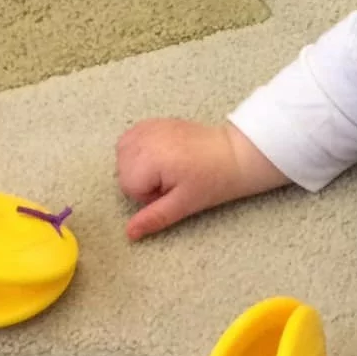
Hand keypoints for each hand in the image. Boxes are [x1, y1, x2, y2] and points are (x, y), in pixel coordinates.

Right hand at [116, 119, 286, 239]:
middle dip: (143, 180)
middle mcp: (144, 138)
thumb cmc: (213, 179)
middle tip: (173, 179)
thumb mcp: (183, 204)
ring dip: (139, 165)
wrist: (234, 153)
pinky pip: (132, 138)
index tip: (172, 190)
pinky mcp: (154, 122)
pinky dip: (139, 149)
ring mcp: (148, 127)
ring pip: (123, 154)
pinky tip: (161, 155)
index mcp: (150, 158)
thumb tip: (129, 233)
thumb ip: (154, 217)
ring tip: (168, 168)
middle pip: (122, 170)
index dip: (149, 195)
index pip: (127, 187)